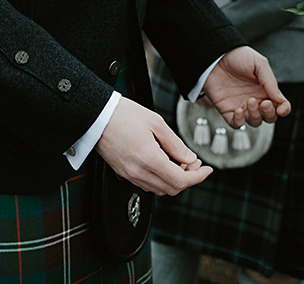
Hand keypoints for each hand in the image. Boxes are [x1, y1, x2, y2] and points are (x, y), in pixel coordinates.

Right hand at [95, 96, 211, 195]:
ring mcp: (130, 175)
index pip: (181, 180)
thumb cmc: (122, 114)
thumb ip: (175, 144)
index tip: (207, 170)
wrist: (96, 115)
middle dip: (188, 178)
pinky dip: (161, 179)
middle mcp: (138, 172)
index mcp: (149, 159)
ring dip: (174, 180)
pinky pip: (147, 184)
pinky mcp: (124, 173)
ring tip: (179, 161)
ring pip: (160, 189)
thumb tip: (189, 159)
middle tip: (194, 163)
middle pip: (172, 189)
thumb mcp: (156, 122)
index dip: (198, 177)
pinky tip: (164, 163)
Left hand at [203, 46, 290, 127]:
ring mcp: (242, 105)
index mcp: (265, 89)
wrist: (214, 56)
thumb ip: (270, 81)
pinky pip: (236, 124)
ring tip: (250, 102)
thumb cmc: (237, 56)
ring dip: (255, 116)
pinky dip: (239, 122)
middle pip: (269, 117)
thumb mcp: (259, 63)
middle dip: (269, 114)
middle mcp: (255, 99)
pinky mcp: (227, 110)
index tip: (281, 108)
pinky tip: (238, 111)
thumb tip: (280, 100)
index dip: (284, 110)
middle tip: (264, 103)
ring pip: (255, 122)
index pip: (280, 105)